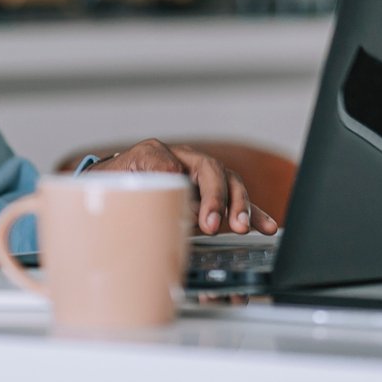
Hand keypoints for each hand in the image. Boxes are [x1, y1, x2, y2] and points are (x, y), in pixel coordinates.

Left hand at [86, 140, 279, 235]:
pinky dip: (253, 214)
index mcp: (157, 153)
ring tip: (242, 227)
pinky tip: (268, 226)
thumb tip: (171, 184)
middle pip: (212, 172)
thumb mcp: (113, 181)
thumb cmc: (114, 186)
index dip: (189, 190)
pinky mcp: (212, 197)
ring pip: (230, 184)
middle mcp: (184, 161)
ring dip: (239, 206)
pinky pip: (236, 203)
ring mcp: (201, 178)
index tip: (195, 217)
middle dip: (218, 199)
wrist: (112, 187)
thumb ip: (137, 181)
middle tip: (214, 225)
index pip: (182, 166)